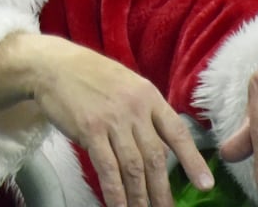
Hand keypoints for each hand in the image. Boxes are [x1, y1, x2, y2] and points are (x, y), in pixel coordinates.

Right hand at [3, 35, 212, 206]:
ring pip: (133, 167)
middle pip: (155, 158)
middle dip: (162, 190)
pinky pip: (107, 168)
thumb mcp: (126, 84)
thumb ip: (144, 111)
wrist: (52, 65)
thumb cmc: (89, 75)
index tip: (205, 185)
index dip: (193, 161)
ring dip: (140, 197)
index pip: (177, 133)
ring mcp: (112, 120)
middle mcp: (134, 108)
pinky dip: (115, 192)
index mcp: (148, 95)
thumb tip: (160, 146)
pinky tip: (118, 206)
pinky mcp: (90, 130)